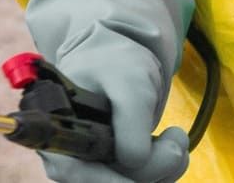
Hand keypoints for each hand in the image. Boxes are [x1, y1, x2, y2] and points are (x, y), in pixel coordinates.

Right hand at [38, 33, 188, 181]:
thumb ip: (130, 119)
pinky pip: (144, 181)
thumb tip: (134, 161)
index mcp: (57, 134)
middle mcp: (69, 159)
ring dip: (165, 167)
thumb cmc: (114, 64)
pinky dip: (166, 169)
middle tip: (176, 135)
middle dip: (152, 166)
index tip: (137, 174)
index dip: (107, 180)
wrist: (121, 63)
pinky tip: (171, 146)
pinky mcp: (113, 173)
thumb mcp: (128, 81)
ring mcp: (91, 169)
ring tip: (175, 136)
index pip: (72, 171)